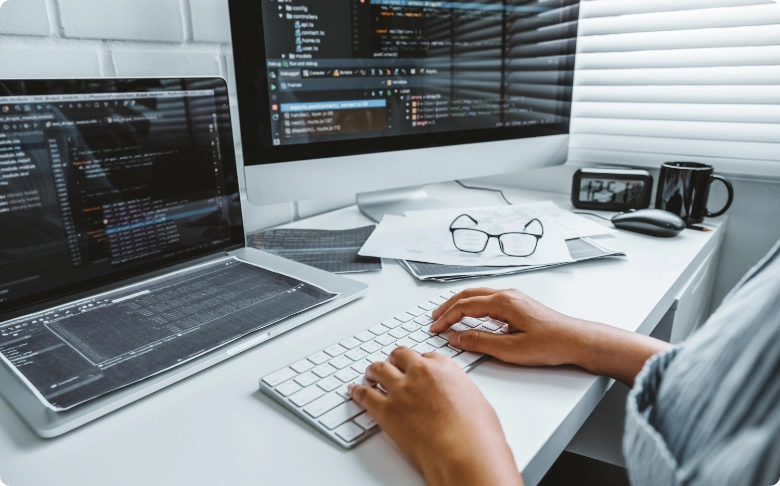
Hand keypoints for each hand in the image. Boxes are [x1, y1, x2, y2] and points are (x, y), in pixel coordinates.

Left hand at [349, 347, 522, 485]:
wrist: (464, 451)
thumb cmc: (477, 433)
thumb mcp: (476, 402)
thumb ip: (460, 394)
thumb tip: (458, 400)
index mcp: (445, 368)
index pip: (426, 357)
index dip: (418, 363)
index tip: (415, 369)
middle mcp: (421, 372)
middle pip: (400, 356)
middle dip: (394, 360)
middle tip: (390, 365)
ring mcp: (401, 389)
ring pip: (379, 369)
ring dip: (373, 371)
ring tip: (370, 374)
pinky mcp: (386, 410)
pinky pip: (365, 394)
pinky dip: (357, 391)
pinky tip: (354, 390)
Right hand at [431, 288, 672, 385]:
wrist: (577, 340)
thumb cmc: (551, 344)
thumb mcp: (510, 349)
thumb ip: (480, 342)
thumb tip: (456, 338)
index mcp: (503, 302)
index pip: (464, 306)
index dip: (446, 318)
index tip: (435, 329)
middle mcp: (507, 295)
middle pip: (468, 295)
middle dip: (448, 307)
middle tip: (434, 319)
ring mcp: (514, 298)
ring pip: (478, 295)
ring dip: (459, 304)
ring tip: (447, 315)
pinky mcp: (519, 304)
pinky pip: (488, 299)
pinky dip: (472, 306)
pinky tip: (470, 316)